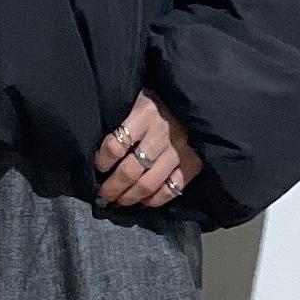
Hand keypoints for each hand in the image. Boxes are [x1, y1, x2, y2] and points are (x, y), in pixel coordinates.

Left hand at [94, 88, 202, 206]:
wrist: (200, 99)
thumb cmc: (162, 100)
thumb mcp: (140, 98)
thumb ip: (124, 118)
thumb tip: (102, 146)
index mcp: (145, 114)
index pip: (116, 145)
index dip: (103, 160)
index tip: (99, 166)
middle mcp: (161, 134)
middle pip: (129, 171)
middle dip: (112, 188)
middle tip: (105, 195)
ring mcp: (178, 151)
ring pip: (148, 184)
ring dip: (129, 197)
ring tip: (120, 201)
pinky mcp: (192, 164)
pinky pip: (170, 189)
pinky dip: (155, 200)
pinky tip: (144, 201)